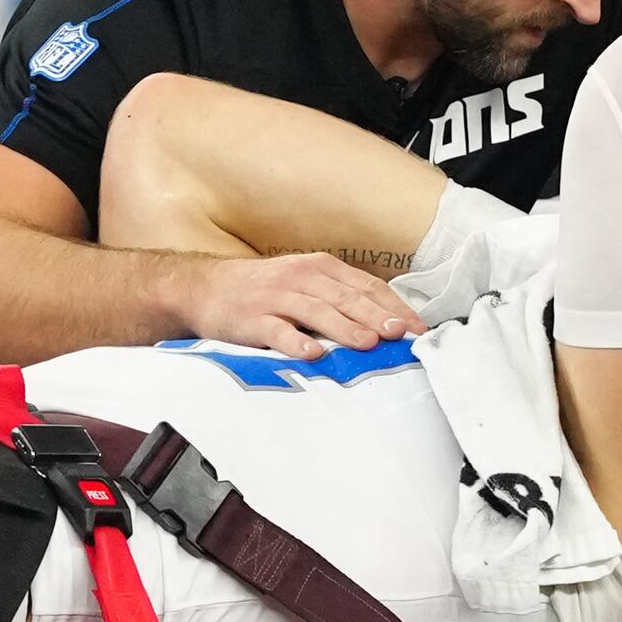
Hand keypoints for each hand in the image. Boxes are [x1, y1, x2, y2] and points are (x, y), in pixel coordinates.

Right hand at [173, 250, 424, 356]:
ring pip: (317, 312)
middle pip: (346, 297)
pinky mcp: (252, 319)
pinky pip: (278, 331)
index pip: (365, 286)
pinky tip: (312, 353)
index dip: (393, 306)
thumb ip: (338, 297)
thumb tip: (384, 321)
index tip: (416, 326)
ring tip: (368, 343)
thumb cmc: (262, 290)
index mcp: (319, 267)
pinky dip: (296, 342)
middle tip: (400, 334)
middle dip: (376, 316)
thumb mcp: (303, 282)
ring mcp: (276, 298)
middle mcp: (301, 278)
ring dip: (345, 328)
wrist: (205, 287)